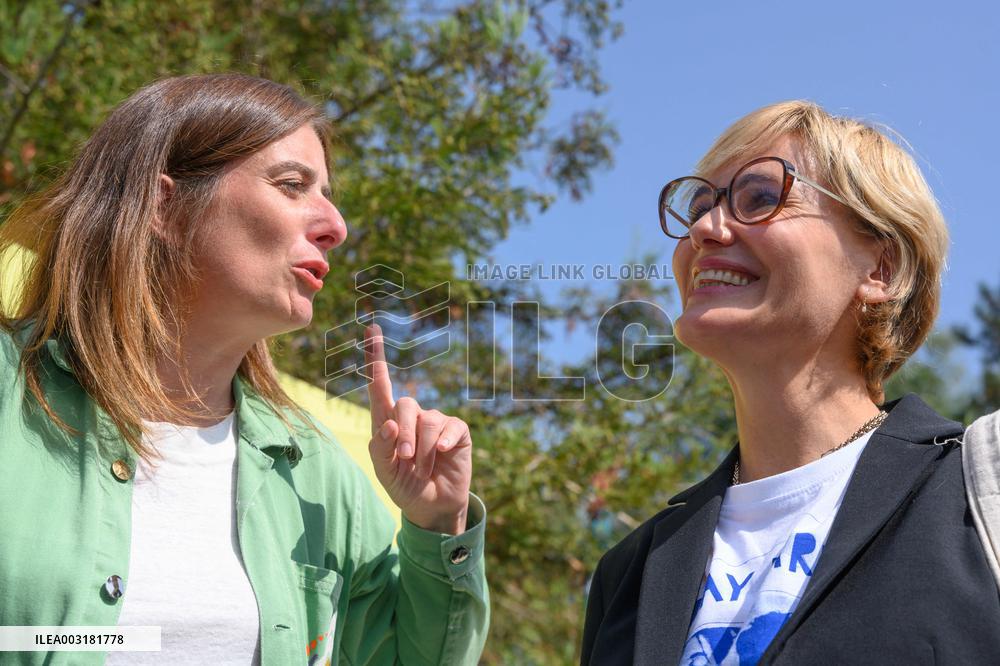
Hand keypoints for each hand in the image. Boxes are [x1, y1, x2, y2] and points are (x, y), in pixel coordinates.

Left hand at [364, 323, 471, 534]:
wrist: (432, 506)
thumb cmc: (404, 486)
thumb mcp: (384, 471)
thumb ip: (380, 447)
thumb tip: (389, 423)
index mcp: (387, 422)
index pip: (379, 385)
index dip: (376, 358)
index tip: (370, 328)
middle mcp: (411, 417)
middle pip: (404, 405)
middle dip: (403, 435)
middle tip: (405, 461)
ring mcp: (435, 422)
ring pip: (427, 420)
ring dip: (421, 449)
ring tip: (421, 469)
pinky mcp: (456, 431)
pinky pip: (449, 427)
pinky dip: (443, 444)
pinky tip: (444, 455)